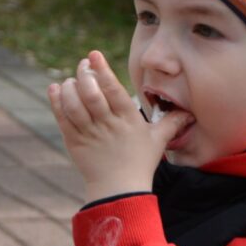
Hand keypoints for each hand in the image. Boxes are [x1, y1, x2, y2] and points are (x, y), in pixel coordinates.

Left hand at [48, 51, 191, 202]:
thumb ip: (171, 122)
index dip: (102, 71)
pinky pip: (63, 119)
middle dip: (84, 76)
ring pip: (75, 106)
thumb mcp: (158, 141)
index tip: (94, 54)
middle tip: (83, 65)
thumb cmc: (140, 163)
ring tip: (70, 80)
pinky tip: (55, 89)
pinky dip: (57, 102)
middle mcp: (108, 125)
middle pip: (92, 96)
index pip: (113, 91)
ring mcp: (89, 134)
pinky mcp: (74, 142)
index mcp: (128, 120)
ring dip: (69, 89)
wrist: (119, 190)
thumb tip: (190, 113)